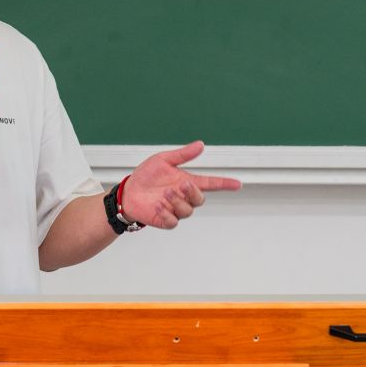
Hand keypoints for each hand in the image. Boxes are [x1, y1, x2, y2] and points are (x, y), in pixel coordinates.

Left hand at [118, 141, 240, 229]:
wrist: (128, 192)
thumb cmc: (146, 176)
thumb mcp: (163, 160)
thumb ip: (182, 155)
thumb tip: (200, 145)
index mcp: (187, 182)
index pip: (211, 183)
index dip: (224, 184)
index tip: (237, 184)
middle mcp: (184, 197)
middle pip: (200, 199)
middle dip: (193, 192)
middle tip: (181, 185)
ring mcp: (176, 209)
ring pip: (188, 211)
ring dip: (178, 202)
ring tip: (165, 194)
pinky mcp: (166, 220)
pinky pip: (173, 221)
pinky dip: (167, 214)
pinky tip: (158, 206)